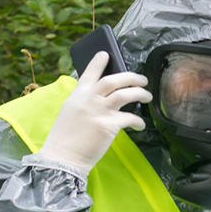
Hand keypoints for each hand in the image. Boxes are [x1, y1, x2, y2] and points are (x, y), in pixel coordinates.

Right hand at [37, 51, 151, 174]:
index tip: (106, 54)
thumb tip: (103, 97)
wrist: (63, 157)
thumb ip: (84, 102)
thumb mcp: (70, 113)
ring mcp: (99, 112)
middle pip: (113, 80)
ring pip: (125, 94)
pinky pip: (129, 118)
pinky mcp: (108, 125)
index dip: (98, 62)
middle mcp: (88, 100)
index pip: (89, 73)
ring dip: (139, 93)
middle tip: (142, 79)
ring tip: (147, 95)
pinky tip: (140, 125)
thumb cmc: (65, 139)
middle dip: (131, 76)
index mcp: (77, 96)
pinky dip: (138, 121)